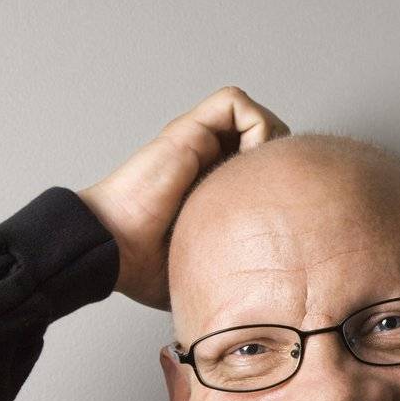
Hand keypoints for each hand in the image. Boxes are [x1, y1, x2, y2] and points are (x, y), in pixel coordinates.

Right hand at [77, 86, 289, 309]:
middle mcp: (205, 156)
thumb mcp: (207, 264)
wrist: (115, 247)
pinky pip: (234, 103)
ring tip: (262, 178)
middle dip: (283, 160)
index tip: (285, 214)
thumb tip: (264, 297)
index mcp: (210, 186)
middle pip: (266, 136)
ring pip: (255, 115)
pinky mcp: (188, 129)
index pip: (262, 166)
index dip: (281, 181)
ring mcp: (197, 140)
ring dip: (271, 139)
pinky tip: (247, 161)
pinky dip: (254, 124)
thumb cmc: (147, 264)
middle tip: (280, 195)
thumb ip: (232, 267)